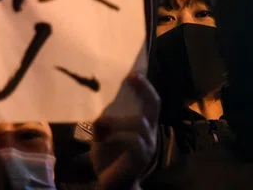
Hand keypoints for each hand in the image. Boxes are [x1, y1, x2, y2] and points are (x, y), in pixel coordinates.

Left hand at [93, 73, 160, 189]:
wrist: (111, 186)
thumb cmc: (108, 159)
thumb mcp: (102, 136)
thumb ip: (102, 123)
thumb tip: (98, 112)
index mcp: (143, 126)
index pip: (151, 102)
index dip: (145, 87)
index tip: (133, 73)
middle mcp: (149, 133)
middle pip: (154, 106)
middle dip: (144, 89)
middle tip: (130, 77)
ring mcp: (147, 146)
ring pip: (140, 123)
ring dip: (118, 121)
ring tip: (101, 123)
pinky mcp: (141, 158)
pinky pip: (134, 140)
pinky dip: (118, 135)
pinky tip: (104, 139)